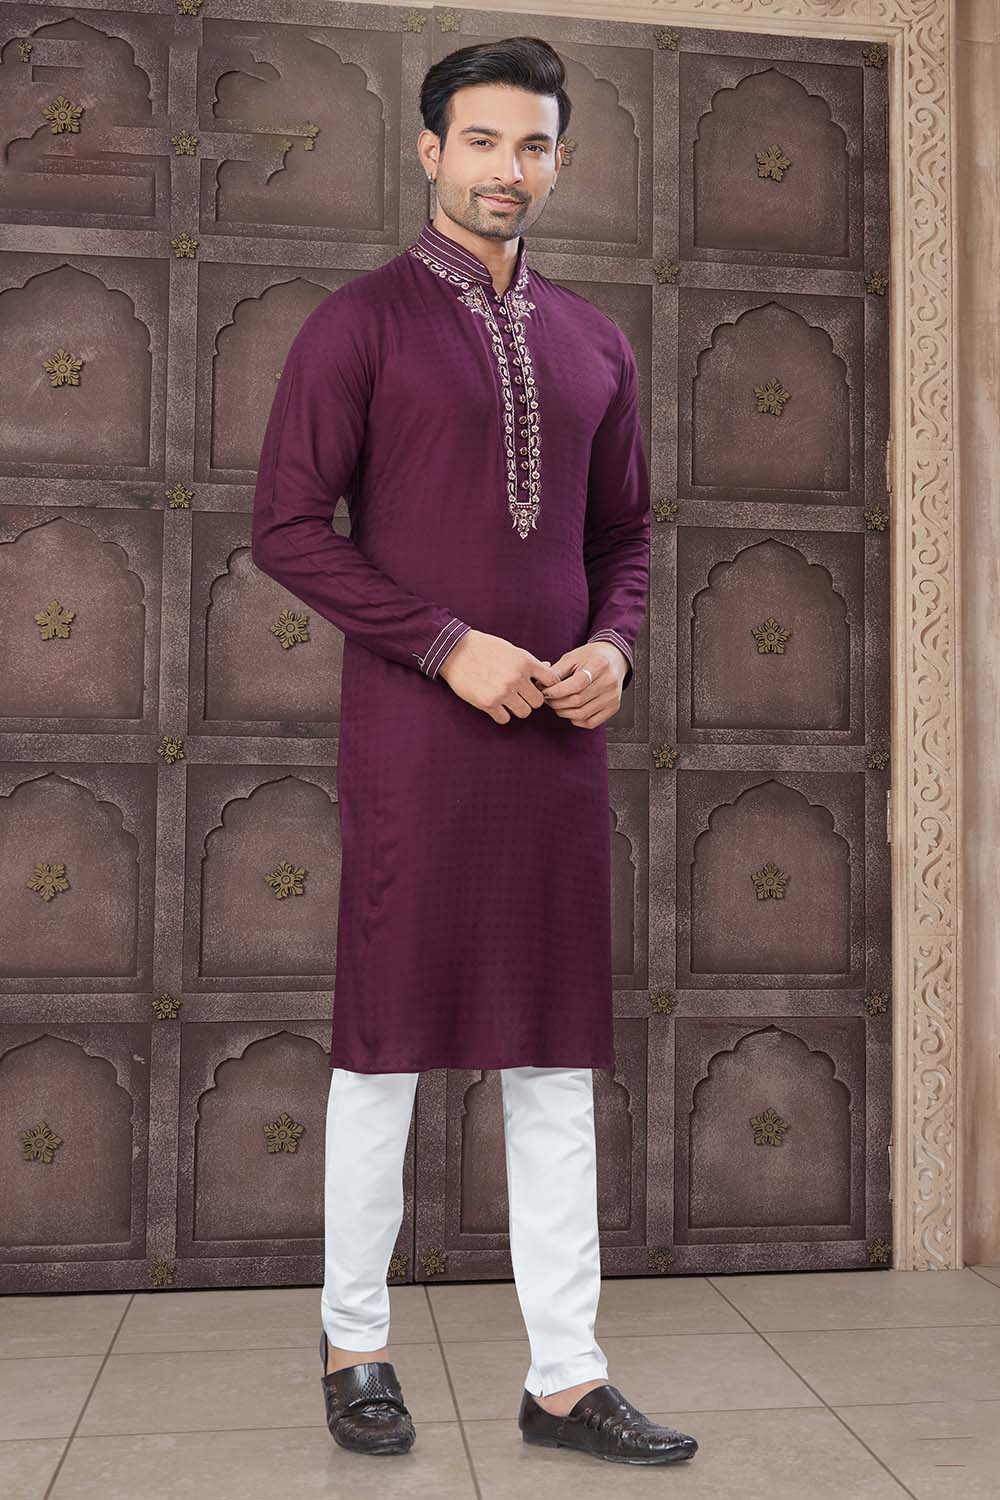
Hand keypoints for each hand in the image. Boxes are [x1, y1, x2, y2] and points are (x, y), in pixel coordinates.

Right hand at [437, 629, 561, 723]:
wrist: (455, 650)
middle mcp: (516, 678)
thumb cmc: (485, 648)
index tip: (537, 686)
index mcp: (525, 662)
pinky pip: (504, 719)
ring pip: (524, 712)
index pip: (551, 681)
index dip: (546, 685)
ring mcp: (503, 692)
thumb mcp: (511, 650)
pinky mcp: (488, 703)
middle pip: (538, 701)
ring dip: (516, 708)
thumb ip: (530, 662)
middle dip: (529, 699)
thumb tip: (548, 668)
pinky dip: (500, 714)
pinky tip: (494, 703)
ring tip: (506, 699)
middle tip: (519, 694)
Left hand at [540, 641, 626, 727]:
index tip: (544, 692)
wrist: (614, 658)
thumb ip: (556, 671)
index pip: (576, 685)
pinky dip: (576, 720)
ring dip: (564, 712)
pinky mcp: (614, 708)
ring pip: (582, 714)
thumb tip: (539, 686)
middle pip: (578, 701)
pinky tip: (571, 711)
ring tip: (557, 705)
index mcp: (599, 665)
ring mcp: (613, 697)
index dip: (556, 691)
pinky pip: (591, 722)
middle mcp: (609, 682)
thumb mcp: (572, 657)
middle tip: (547, 699)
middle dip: (557, 703)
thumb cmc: (591, 657)